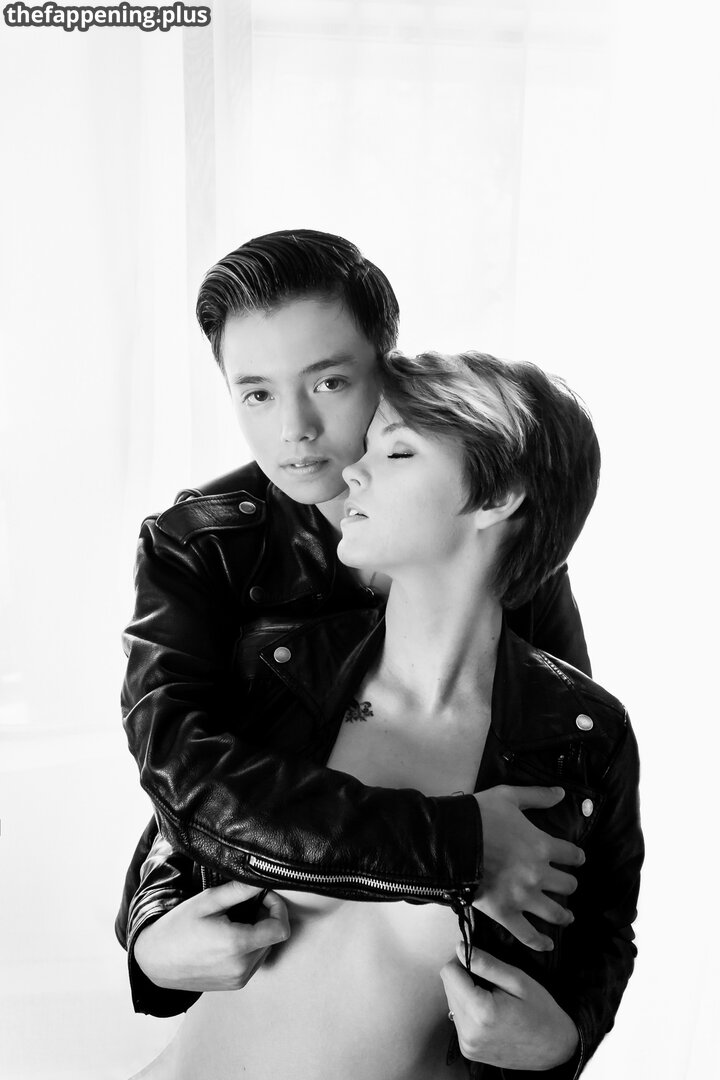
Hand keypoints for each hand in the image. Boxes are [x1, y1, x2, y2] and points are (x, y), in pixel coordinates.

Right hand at [134, 880, 289, 991]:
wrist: (155, 960)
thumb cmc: (177, 928)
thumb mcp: (207, 902)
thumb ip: (239, 890)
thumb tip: (263, 880)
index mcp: (237, 945)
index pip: (281, 928)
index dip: (278, 908)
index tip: (264, 897)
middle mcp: (242, 967)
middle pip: (273, 937)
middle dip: (265, 918)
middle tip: (245, 905)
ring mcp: (238, 979)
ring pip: (265, 950)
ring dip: (257, 933)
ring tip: (233, 922)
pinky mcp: (234, 985)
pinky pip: (253, 962)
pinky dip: (249, 948)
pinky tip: (228, 938)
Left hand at [440, 945, 578, 1069]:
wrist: (555, 1048)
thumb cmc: (541, 1011)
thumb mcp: (518, 980)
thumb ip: (486, 964)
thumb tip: (459, 947)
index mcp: (481, 1012)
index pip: (449, 972)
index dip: (462, 960)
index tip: (480, 961)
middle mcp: (469, 1032)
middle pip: (448, 987)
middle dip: (464, 977)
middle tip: (491, 980)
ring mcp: (467, 1045)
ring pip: (452, 1002)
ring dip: (466, 993)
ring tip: (492, 996)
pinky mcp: (469, 1051)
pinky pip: (459, 1019)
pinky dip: (470, 1010)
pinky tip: (490, 1011)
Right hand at [474, 785, 583, 950]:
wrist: (450, 840)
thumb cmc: (479, 816)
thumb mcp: (508, 796)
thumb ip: (537, 796)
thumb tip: (561, 793)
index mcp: (542, 845)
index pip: (572, 855)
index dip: (575, 856)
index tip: (574, 858)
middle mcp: (538, 874)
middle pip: (568, 885)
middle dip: (568, 883)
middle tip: (564, 883)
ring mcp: (523, 897)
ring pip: (556, 913)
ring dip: (564, 914)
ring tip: (566, 916)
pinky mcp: (505, 914)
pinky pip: (528, 935)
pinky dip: (540, 942)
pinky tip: (548, 944)